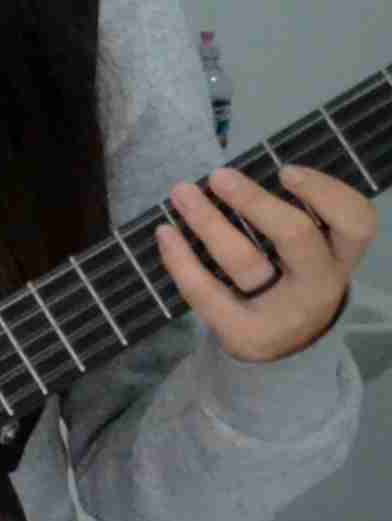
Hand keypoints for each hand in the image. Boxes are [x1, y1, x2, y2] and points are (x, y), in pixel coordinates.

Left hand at [158, 162, 376, 365]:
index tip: (285, 171)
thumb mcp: (311, 253)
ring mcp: (283, 313)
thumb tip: (239, 175)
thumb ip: (295, 219)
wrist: (282, 349)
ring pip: (243, 260)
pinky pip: (205, 291)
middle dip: (254, 201)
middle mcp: (320, 285)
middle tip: (219, 175)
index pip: (356, 222)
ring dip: (207, 220)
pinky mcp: (244, 332)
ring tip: (182, 193)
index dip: (324, 192)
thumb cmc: (292, 280)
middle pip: (296, 237)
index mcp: (341, 257)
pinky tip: (164, 232)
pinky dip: (179, 258)